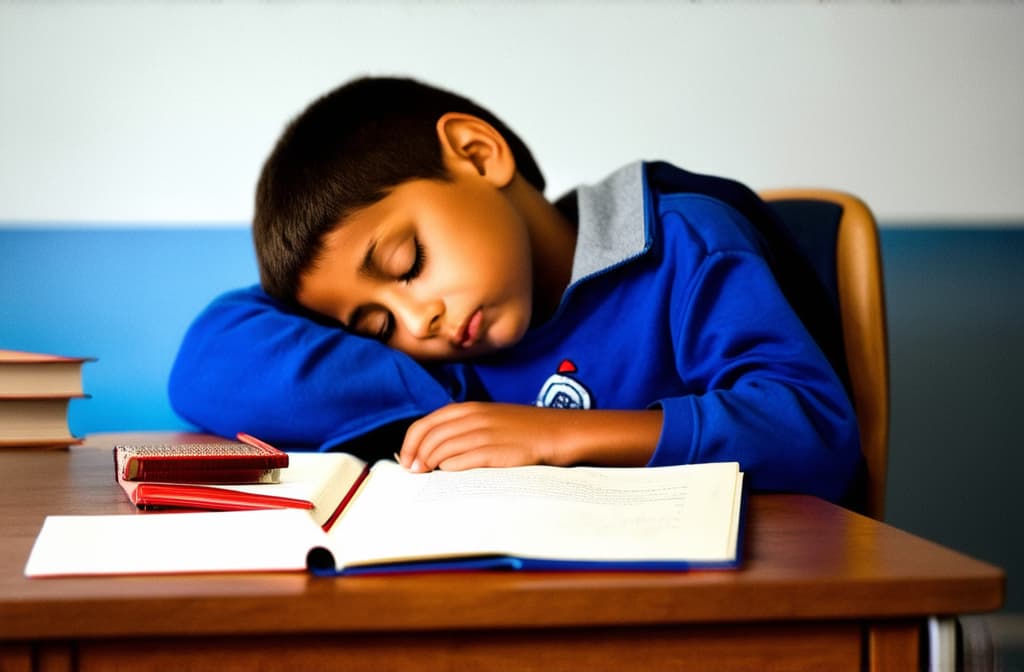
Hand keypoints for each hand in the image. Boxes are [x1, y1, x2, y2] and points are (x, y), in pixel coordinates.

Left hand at [398, 403, 661, 472]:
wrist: (557, 432)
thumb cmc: (521, 430)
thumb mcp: (489, 419)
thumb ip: (462, 428)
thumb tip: (433, 448)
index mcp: (468, 408)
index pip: (425, 423)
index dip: (410, 442)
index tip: (405, 459)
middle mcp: (472, 418)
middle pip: (429, 437)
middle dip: (414, 455)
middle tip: (411, 471)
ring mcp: (484, 434)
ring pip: (441, 449)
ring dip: (428, 464)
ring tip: (425, 475)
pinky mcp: (495, 451)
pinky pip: (462, 461)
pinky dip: (448, 468)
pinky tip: (446, 474)